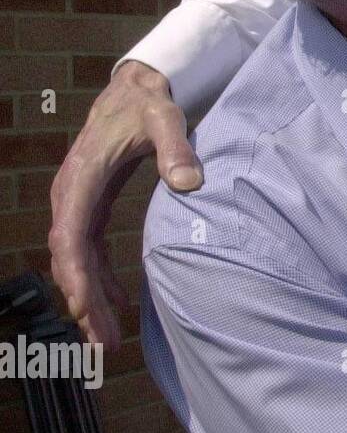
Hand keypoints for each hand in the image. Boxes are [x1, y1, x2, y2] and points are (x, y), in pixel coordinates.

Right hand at [48, 61, 200, 348]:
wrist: (133, 90)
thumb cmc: (148, 105)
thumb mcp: (166, 120)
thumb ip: (177, 149)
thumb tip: (190, 183)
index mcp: (82, 180)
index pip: (71, 236)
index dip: (77, 275)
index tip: (86, 308)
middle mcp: (71, 196)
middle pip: (70, 258)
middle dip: (84, 301)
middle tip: (104, 343)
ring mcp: (77, 203)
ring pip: (76, 261)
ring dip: (90, 298)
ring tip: (107, 338)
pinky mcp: (89, 206)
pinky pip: (88, 251)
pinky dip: (99, 279)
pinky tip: (118, 304)